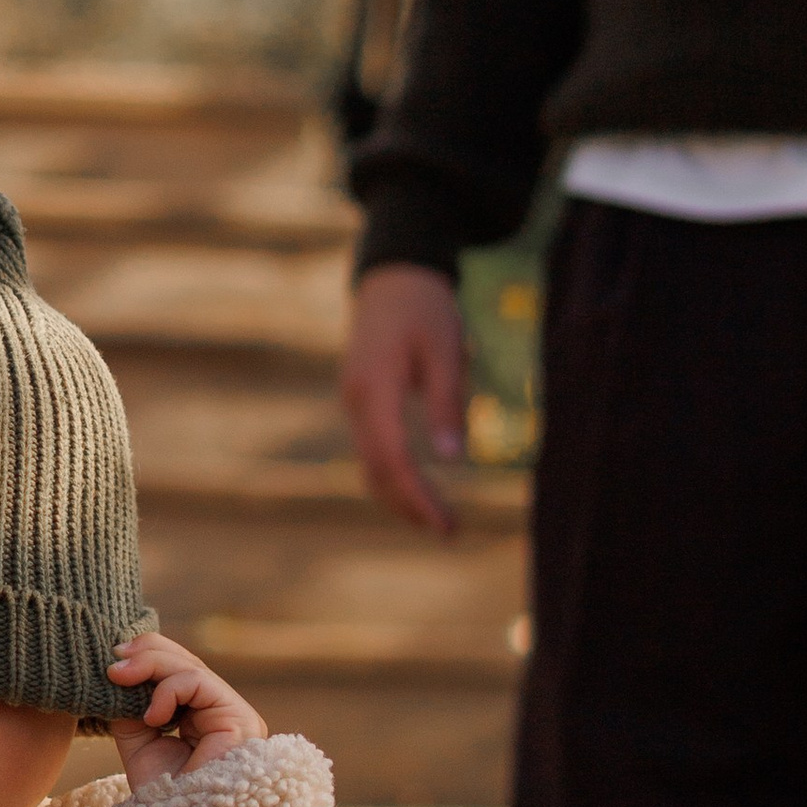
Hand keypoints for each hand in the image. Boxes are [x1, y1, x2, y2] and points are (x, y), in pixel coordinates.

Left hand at [108, 631, 267, 790]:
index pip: (179, 674)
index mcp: (202, 720)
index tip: (112, 662)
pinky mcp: (241, 721)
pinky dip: (169, 690)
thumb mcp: (139, 746)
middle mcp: (223, 715)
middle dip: (148, 654)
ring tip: (119, 677)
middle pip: (187, 664)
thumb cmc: (164, 803)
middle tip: (113, 659)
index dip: (148, 658)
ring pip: (193, 668)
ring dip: (151, 665)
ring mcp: (235, 716)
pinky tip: (152, 716)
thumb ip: (132, 710)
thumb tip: (120, 673)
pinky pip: (200, 683)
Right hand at [342, 261, 469, 534]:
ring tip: (436, 521)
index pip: (392, 459)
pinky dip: (392, 476)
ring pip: (369, 464)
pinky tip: (418, 490)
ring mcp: (354, 402)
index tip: (447, 525)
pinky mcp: (361, 401)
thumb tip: (452, 461)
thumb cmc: (425, 307)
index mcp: (375, 387)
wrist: (393, 275)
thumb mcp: (445, 349)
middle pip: (376, 471)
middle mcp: (356, 400)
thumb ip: (446, 404)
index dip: (418, 497)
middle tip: (450, 532)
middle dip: (410, 506)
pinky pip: (371, 449)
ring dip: (399, 497)